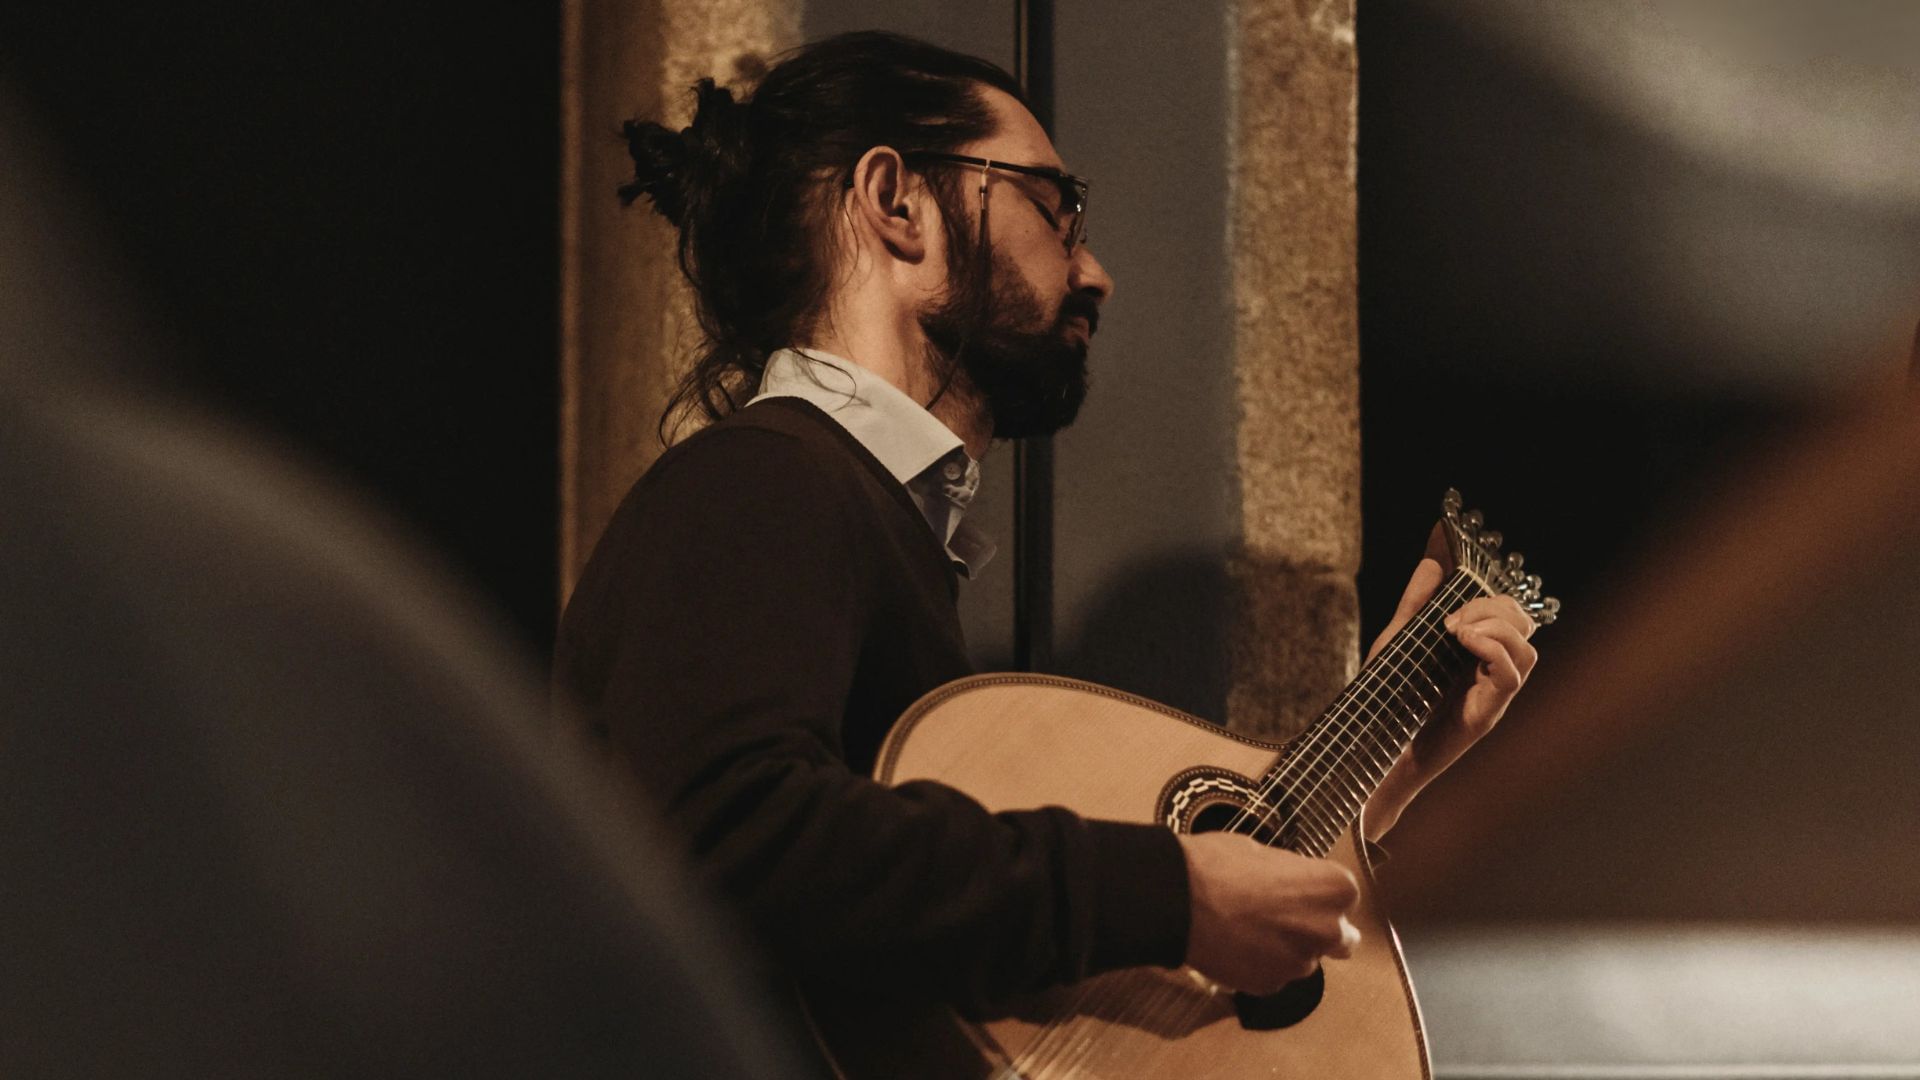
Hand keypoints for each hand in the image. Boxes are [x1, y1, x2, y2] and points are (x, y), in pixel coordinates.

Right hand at [1179, 832, 1360, 994]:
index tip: (1297, 890)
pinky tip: (1235, 947)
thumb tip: (1294, 888)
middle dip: (1315, 929)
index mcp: (1334, 888)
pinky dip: (1260, 965)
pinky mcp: (1270, 985)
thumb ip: (1295, 877)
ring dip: (1286, 949)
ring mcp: (1299, 962)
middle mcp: (1328, 930)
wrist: (1177, 898)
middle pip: (1337, 937)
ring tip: (1248, 930)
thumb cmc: (1219, 864)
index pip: (1342, 896)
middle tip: (1282, 918)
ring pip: (1302, 958)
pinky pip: (1273, 975)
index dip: (1316, 893)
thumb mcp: (1266, 852)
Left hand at [1364, 557, 1538, 839]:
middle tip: (1453, 617)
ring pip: (1527, 650)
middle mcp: (1490, 672)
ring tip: (1457, 629)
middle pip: (1523, 626)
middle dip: (1494, 606)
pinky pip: (1512, 676)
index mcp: (1475, 652)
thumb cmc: (1385, 699)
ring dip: (1496, 627)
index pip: (1508, 612)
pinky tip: (1464, 642)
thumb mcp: (1398, 639)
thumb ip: (1417, 602)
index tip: (1452, 595)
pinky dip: (1494, 650)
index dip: (1490, 594)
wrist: (1370, 751)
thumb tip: (1433, 560)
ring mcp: (1491, 694)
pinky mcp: (1485, 715)